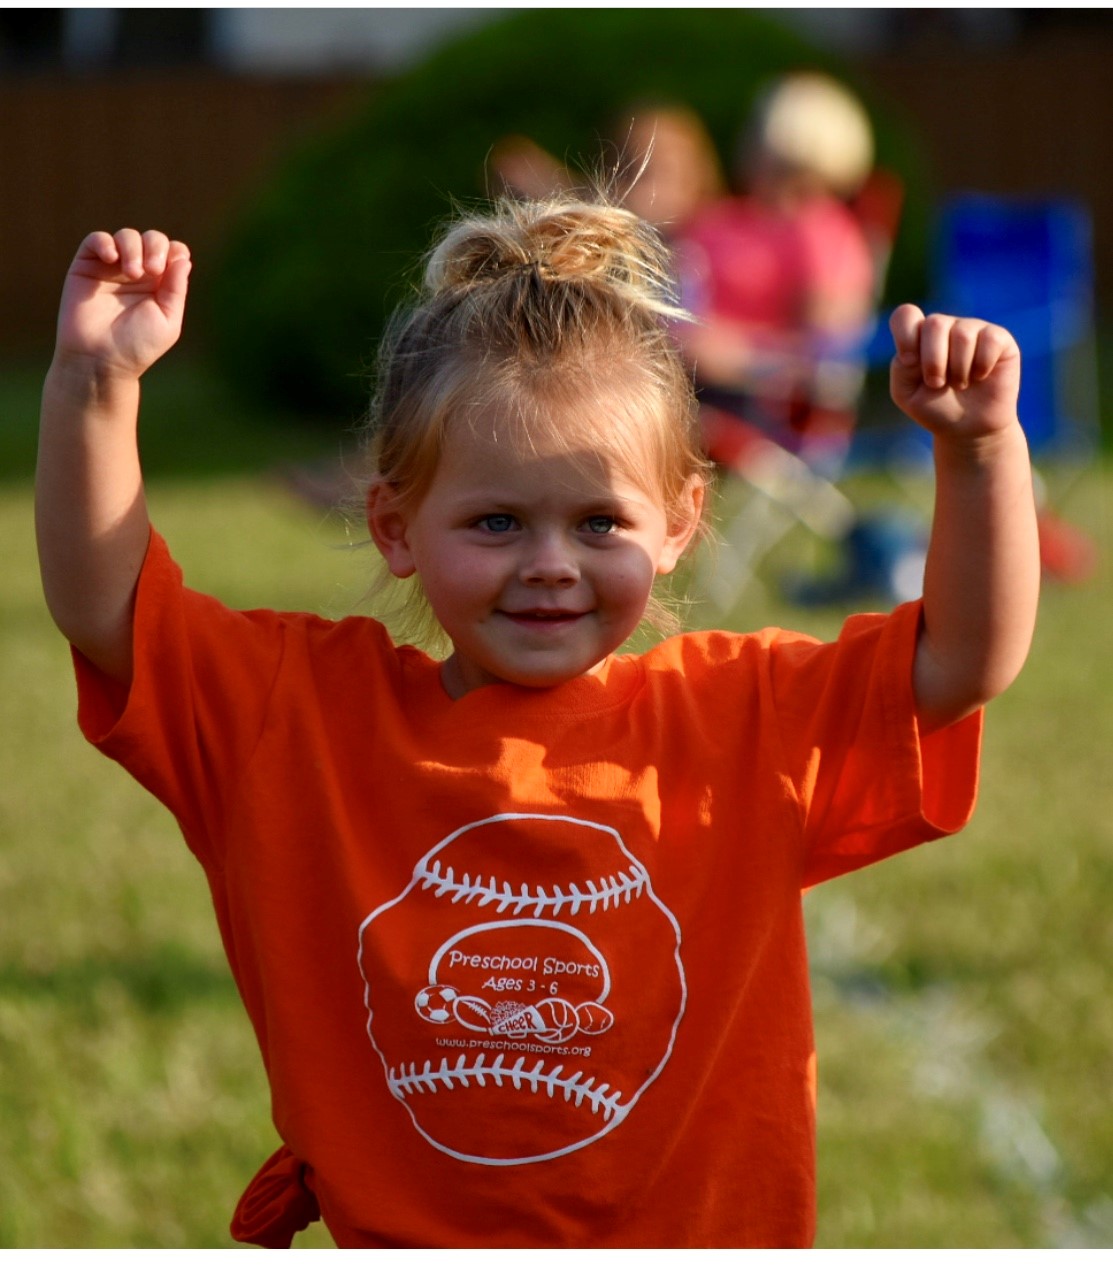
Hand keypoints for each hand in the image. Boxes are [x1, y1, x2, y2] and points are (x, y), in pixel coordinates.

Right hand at [55, 229, 191, 378]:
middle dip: (156, 247)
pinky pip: (97, 239)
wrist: (100, 360)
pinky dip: (105, 242)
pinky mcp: (87, 266)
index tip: (167, 271)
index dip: (175, 252)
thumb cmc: (137, 346)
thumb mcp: (167, 320)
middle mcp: (138, 273)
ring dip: (133, 247)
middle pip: (153, 239)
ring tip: (131, 272)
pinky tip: (111, 258)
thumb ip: (176, 289)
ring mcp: (113, 268)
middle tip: (151, 271)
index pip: (174, 252)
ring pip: (127, 236)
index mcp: (161, 285)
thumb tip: (184, 257)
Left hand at [889, 303, 1019, 439]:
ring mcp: (972, 329)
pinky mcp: (998, 338)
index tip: (909, 362)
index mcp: (918, 336)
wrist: (968, 428)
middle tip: (937, 383)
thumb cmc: (935, 407)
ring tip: (960, 384)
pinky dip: (981, 365)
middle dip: (933, 360)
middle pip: (935, 323)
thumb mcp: (907, 393)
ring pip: (962, 334)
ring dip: (958, 369)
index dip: (905, 336)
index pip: (905, 315)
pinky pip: (989, 340)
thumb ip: (901, 368)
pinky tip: (980, 376)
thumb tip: (916, 346)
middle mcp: (945, 327)